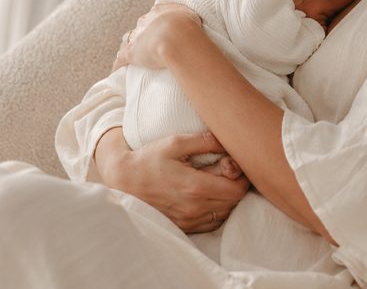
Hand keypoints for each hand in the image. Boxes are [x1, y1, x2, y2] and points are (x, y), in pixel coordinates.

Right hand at [96, 129, 247, 232]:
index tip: (236, 164)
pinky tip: (208, 195)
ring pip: (225, 213)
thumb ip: (205, 141)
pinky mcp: (185, 227)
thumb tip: (228, 138)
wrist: (124, 182)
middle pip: (234, 202)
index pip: (237, 189)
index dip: (242, 177)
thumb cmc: (149, 159)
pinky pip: (212, 223)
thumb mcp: (175, 143)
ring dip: (228, 198)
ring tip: (217, 181)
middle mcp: (194, 208)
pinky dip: (217, 210)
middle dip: (236, 185)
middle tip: (227, 170)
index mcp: (195, 187)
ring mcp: (189, 220)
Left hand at [113, 3, 200, 70]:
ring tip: (131, 54)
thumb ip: (189, 18)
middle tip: (148, 43)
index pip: (154, 16)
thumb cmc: (188, 28)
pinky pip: (120, 59)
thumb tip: (193, 23)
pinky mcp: (131, 53)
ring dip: (129, 45)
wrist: (177, 38)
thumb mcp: (192, 16)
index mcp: (159, 12)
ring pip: (128, 39)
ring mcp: (137, 37)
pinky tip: (116, 71)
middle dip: (143, 33)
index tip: (159, 29)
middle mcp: (146, 22)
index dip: (156, 23)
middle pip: (140, 26)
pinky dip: (118, 65)